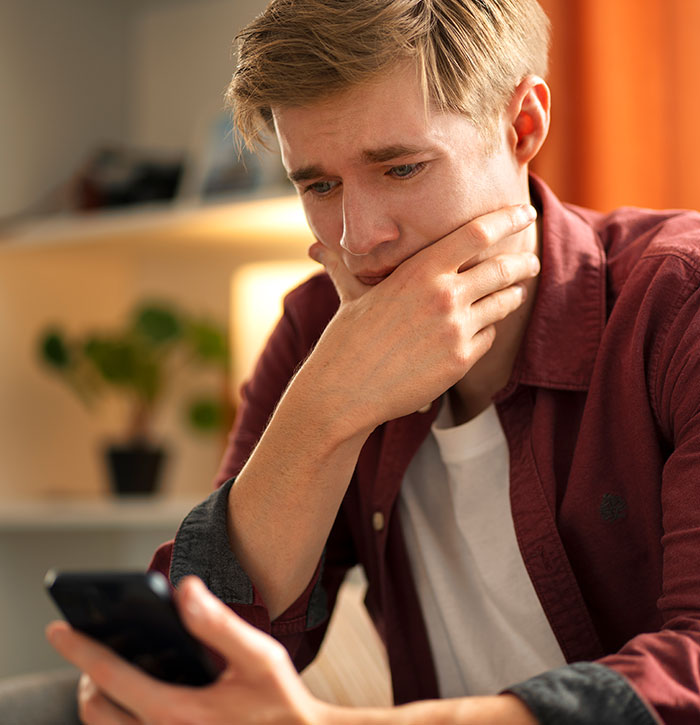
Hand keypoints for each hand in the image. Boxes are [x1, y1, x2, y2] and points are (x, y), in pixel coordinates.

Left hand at [46, 576, 327, 723]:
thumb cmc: (279, 703)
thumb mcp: (258, 657)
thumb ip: (218, 622)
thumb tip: (184, 589)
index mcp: (177, 713)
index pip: (112, 675)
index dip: (80, 648)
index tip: (58, 628)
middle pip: (95, 711)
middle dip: (87, 678)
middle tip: (98, 652)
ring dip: (102, 702)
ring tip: (118, 675)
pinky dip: (121, 719)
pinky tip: (141, 700)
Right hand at [301, 204, 539, 435]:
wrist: (345, 391)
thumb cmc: (346, 339)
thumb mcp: (350, 295)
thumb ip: (343, 265)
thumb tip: (314, 247)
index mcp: (419, 271)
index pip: (477, 233)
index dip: (507, 219)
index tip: (524, 212)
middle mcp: (444, 295)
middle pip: (502, 268)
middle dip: (523, 263)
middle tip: (530, 261)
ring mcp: (456, 330)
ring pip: (503, 303)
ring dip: (512, 295)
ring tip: (515, 292)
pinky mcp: (462, 361)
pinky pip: (488, 337)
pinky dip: (486, 331)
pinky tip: (479, 330)